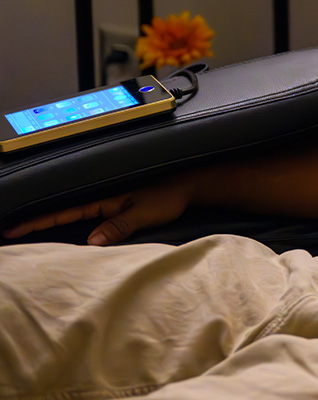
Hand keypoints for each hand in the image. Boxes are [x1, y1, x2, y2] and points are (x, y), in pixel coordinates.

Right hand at [2, 178, 194, 245]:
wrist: (189, 185)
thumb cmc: (169, 195)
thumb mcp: (144, 213)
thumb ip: (119, 226)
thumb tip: (92, 242)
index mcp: (103, 198)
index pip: (63, 212)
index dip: (37, 221)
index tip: (13, 228)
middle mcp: (102, 199)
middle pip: (62, 212)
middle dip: (36, 221)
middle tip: (10, 232)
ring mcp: (108, 202)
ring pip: (72, 214)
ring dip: (52, 222)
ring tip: (26, 233)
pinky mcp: (117, 206)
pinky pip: (87, 216)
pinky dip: (71, 223)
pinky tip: (63, 231)